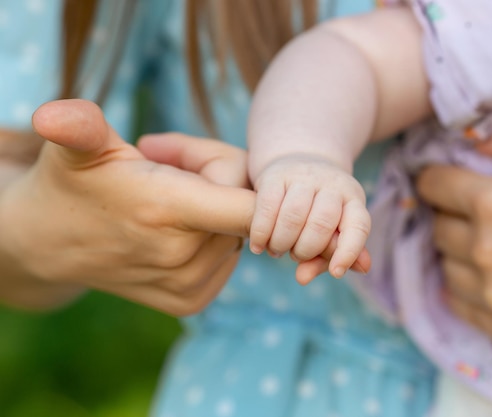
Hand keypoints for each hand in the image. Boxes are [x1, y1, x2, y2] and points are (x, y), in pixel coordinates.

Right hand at [0, 99, 254, 315]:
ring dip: (216, 210)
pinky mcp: (192, 301)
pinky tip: (174, 228)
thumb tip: (54, 115)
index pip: (254, 209)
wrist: (51, 244)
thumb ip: (78, 127)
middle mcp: (185, 258)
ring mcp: (190, 285)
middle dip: (221, 178)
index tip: (230, 162)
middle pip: (246, 207)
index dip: (256, 181)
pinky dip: (212, 237)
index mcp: (167, 211)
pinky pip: (229, 255)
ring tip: (170, 196)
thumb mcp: (76, 147)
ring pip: (239, 232)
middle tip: (174, 165)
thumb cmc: (72, 184)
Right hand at [249, 154, 370, 282]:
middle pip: (321, 224)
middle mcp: (332, 184)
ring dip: (282, 243)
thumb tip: (303, 279)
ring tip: (277, 251)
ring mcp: (304, 176)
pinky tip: (257, 247)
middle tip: (295, 257)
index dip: (349, 252)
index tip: (336, 273)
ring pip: (293, 216)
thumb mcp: (330, 231)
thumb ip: (324, 258)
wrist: (298, 163)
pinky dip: (261, 233)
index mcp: (353, 199)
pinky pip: (267, 207)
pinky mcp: (276, 175)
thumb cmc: (317, 210)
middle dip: (306, 250)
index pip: (358, 226)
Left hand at [418, 107, 491, 355]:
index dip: (438, 178)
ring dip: (461, 252)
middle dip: (453, 214)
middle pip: (439, 228)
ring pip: (448, 268)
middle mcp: (488, 255)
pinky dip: (470, 290)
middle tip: (480, 212)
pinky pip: (464, 307)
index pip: (433, 186)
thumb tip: (480, 141)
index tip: (447, 180)